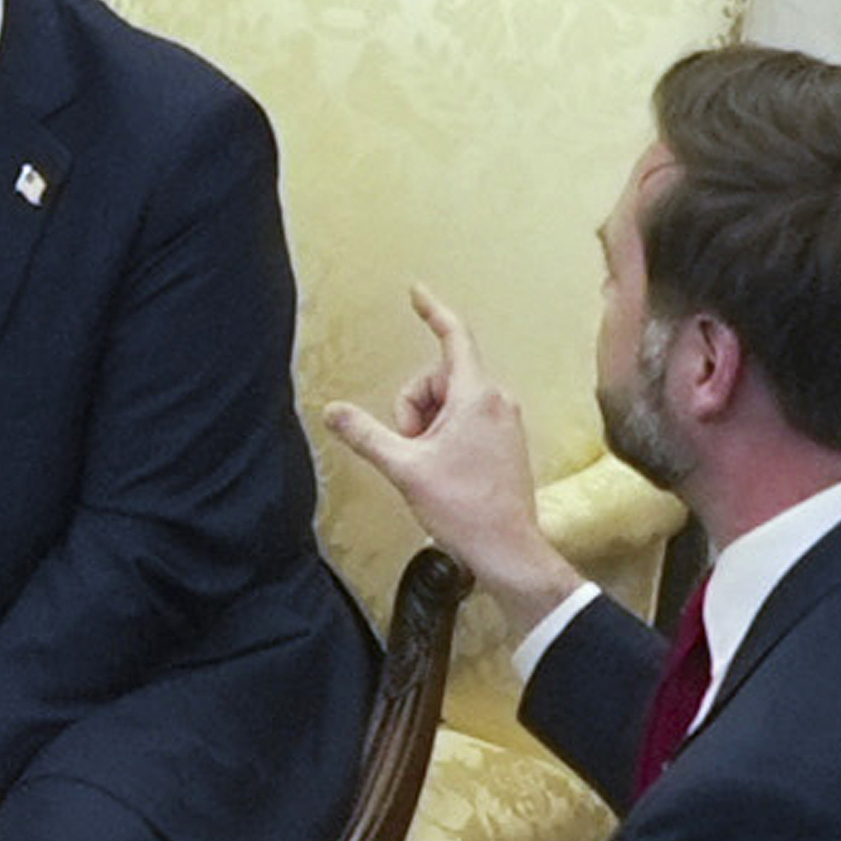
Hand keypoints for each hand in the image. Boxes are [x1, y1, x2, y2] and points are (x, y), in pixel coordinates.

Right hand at [323, 284, 580, 635]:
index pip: (453, 337)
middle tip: (413, 449)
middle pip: (437, 378)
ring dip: (428, 426)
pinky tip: (444, 469)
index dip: (432, 311)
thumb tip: (333, 412)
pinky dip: (444, 436)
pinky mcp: (505, 440)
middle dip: (414, 409)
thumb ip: (365, 435)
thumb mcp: (404, 468)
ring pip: (449, 401)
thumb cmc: (465, 509)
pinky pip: (464, 419)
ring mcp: (503, 420)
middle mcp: (496, 400)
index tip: (416, 292)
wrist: (506, 549)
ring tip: (430, 465)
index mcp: (476, 396)